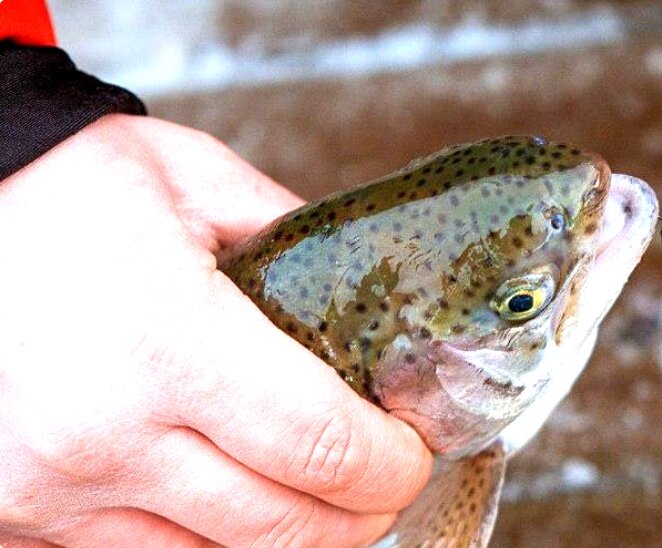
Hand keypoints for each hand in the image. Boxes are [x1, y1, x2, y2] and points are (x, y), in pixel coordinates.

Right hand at [0, 115, 431, 546]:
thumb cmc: (65, 185)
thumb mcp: (199, 182)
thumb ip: (299, 244)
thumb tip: (373, 302)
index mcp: (166, 343)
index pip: (324, 448)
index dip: (392, 464)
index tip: (413, 450)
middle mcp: (105, 435)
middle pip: (285, 528)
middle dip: (361, 511)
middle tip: (385, 477)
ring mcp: (54, 490)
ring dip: (289, 532)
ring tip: (314, 485)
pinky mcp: (21, 515)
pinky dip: (211, 538)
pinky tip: (232, 489)